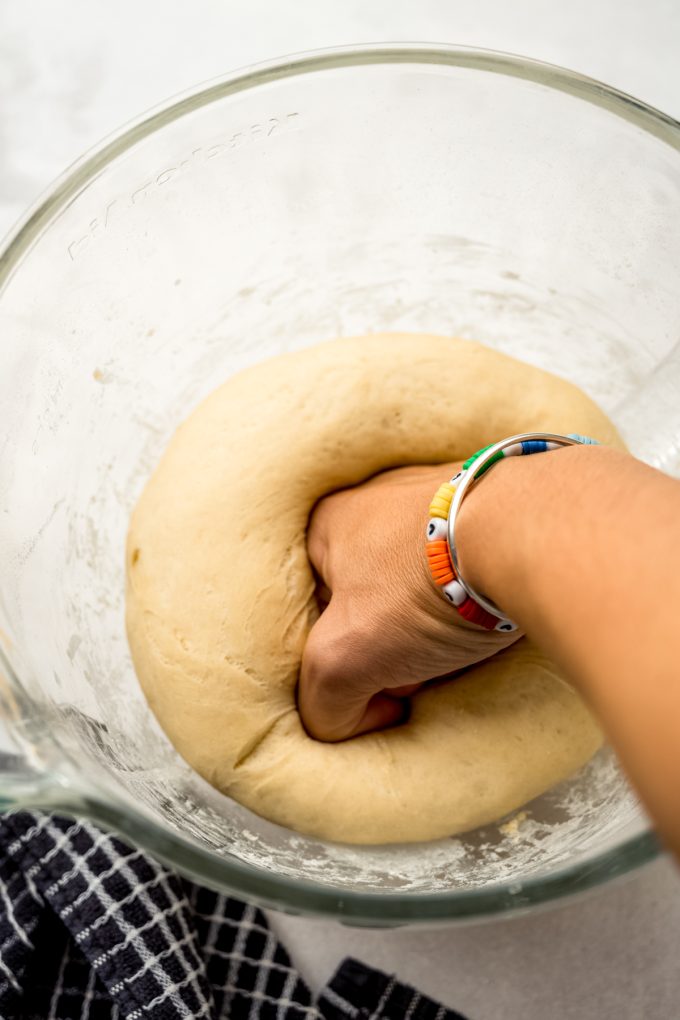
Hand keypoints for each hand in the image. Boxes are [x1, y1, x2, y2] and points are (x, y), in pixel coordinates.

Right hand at [298, 463, 520, 740]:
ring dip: (437, 621)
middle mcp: (379, 499)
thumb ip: (321, 701)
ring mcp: (439, 496)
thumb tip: (348, 718)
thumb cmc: (424, 588)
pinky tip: (494, 616)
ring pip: (424, 582)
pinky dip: (479, 595)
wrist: (529, 538)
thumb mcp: (340, 660)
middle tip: (418, 671)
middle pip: (371, 597)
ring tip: (463, 643)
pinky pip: (473, 564)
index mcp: (328, 523)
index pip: (315, 609)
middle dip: (391, 643)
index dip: (338, 655)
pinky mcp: (494, 505)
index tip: (372, 679)